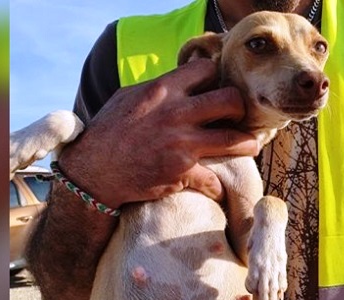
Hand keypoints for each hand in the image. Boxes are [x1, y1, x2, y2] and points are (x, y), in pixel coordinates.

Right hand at [58, 59, 258, 207]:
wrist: (94, 171)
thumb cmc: (108, 132)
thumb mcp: (129, 97)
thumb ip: (158, 87)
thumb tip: (180, 78)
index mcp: (163, 90)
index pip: (207, 69)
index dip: (215, 78)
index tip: (215, 90)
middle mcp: (176, 113)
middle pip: (231, 100)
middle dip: (240, 108)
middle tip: (238, 118)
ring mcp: (181, 143)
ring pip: (235, 139)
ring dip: (247, 144)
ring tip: (250, 146)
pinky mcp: (182, 171)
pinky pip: (214, 180)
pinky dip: (218, 186)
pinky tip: (217, 187)